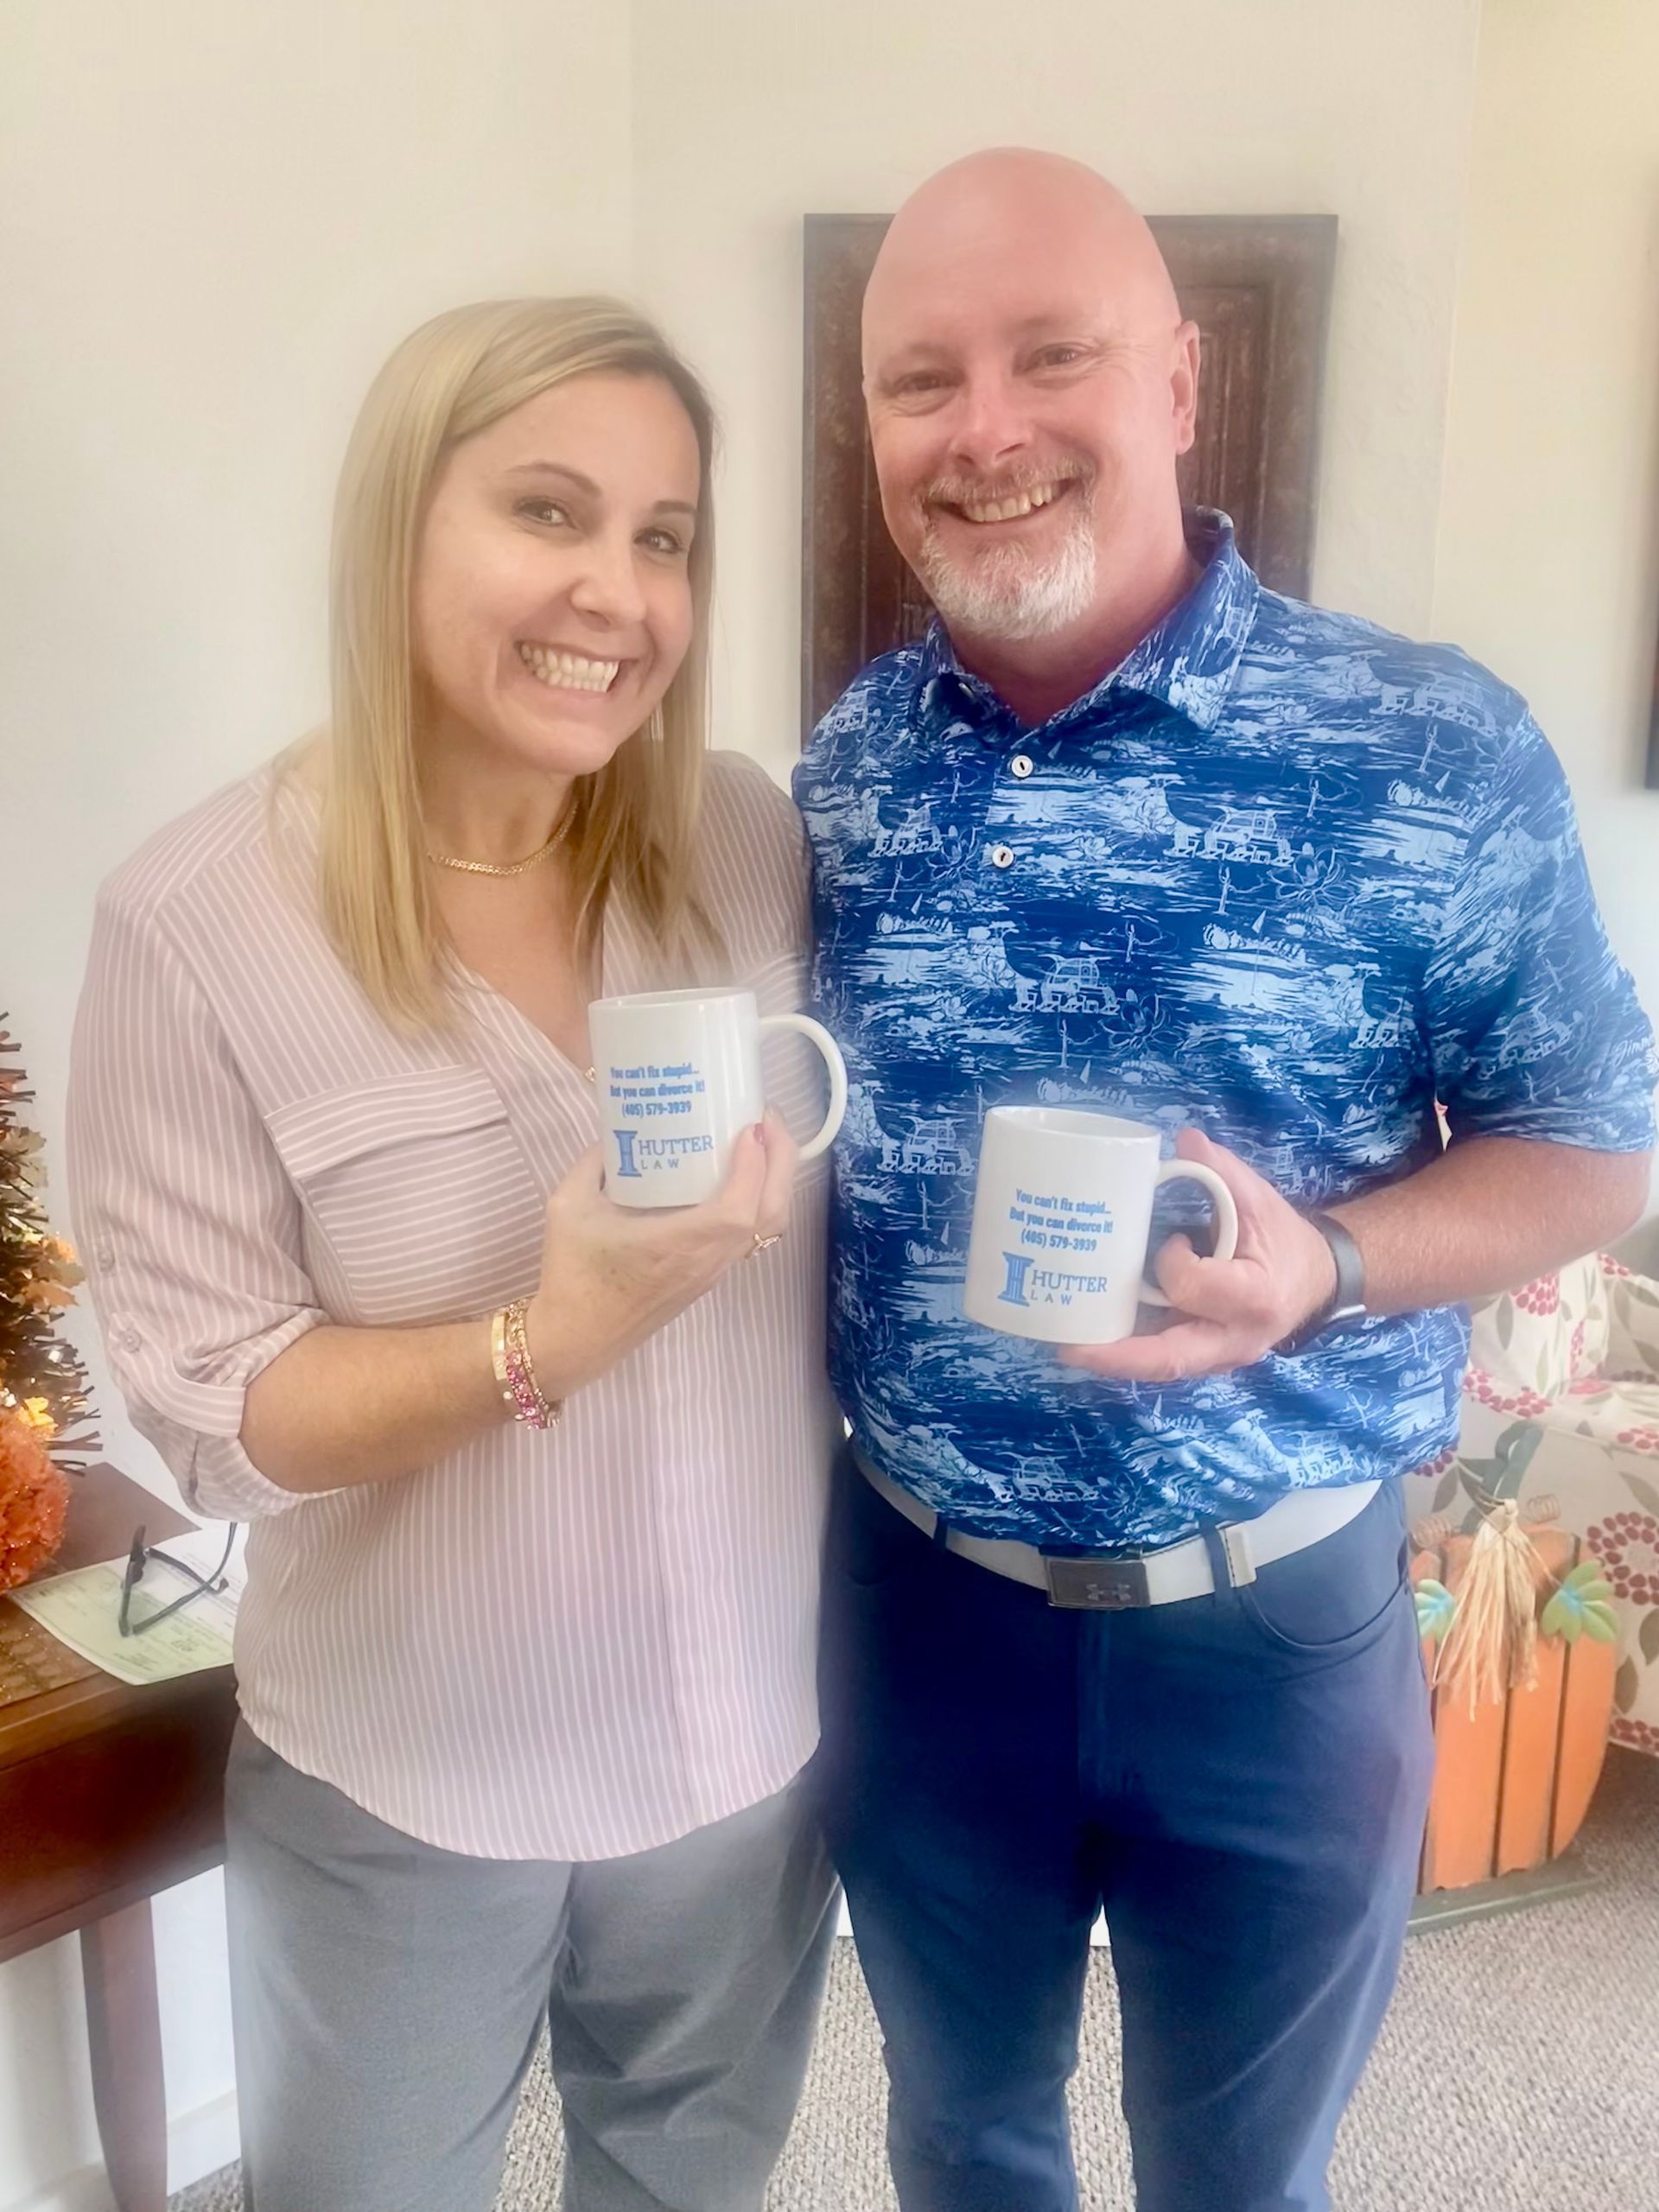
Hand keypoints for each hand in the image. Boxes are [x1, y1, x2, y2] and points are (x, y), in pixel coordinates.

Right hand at [525, 1113, 799, 1400]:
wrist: (574, 1339)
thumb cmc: (572, 1275)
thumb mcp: (569, 1206)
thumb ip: (593, 1162)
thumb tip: (616, 1132)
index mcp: (679, 1245)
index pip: (740, 1207)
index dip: (756, 1165)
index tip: (752, 1125)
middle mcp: (707, 1261)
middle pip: (770, 1214)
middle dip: (782, 1163)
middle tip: (767, 1120)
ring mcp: (711, 1273)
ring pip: (766, 1229)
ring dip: (774, 1184)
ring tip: (760, 1143)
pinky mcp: (706, 1278)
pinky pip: (748, 1238)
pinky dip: (757, 1203)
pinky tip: (735, 1179)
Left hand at [1058, 1128, 1338, 1383]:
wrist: (1314, 1280)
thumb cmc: (1283, 1239)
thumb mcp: (1262, 1200)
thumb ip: (1224, 1172)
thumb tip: (1185, 1139)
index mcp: (1255, 1296)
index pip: (1197, 1288)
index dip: (1172, 1265)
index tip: (1168, 1238)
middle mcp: (1236, 1339)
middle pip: (1171, 1359)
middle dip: (1116, 1357)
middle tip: (1067, 1346)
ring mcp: (1218, 1357)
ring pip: (1161, 1367)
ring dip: (1112, 1358)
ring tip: (1063, 1340)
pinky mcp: (1203, 1358)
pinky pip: (1162, 1359)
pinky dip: (1126, 1351)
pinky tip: (1089, 1336)